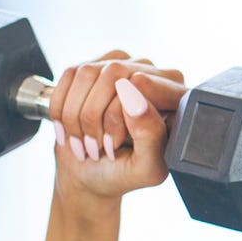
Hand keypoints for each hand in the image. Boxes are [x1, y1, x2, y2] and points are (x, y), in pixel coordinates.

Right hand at [48, 52, 186, 200]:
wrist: (92, 173)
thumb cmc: (124, 173)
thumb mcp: (146, 167)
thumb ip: (150, 134)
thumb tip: (132, 95)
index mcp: (179, 99)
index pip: (147, 83)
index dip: (124, 110)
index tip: (117, 142)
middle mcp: (156, 76)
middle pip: (115, 74)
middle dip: (97, 117)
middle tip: (99, 148)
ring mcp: (125, 67)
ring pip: (89, 72)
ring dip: (78, 115)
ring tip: (87, 143)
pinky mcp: (96, 67)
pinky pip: (70, 74)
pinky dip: (63, 108)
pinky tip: (71, 130)